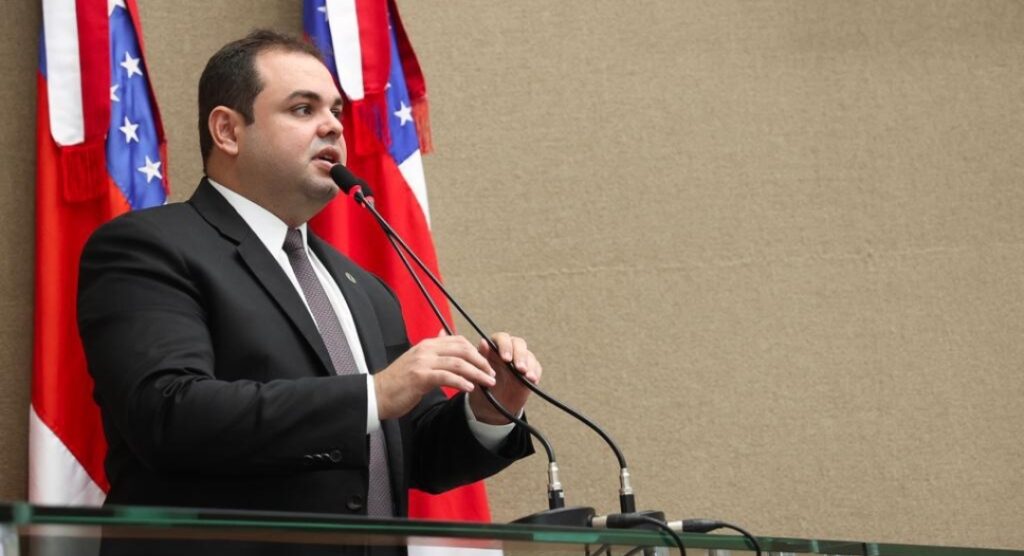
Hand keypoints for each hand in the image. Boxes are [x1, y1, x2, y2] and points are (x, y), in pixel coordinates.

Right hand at [374, 334, 495, 419]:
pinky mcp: (420, 377)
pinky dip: (461, 382)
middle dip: (481, 361)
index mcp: (427, 345)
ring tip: (488, 382)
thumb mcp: (416, 359)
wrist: (376, 394)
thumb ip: (433, 349)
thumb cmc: (398, 382)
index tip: (486, 364)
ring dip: (477, 373)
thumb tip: (444, 333)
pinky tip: (470, 388)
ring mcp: (422, 362)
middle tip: (492, 374)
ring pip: (457, 363)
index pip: (458, 341)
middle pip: (462, 350)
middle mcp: (426, 350)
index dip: (476, 351)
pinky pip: (446, 377)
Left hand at [468, 332, 541, 424]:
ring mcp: (521, 360)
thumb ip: (482, 357)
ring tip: (527, 376)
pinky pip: (536, 368)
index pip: (502, 338)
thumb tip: (483, 341)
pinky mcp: (530, 370)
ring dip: (529, 365)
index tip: (506, 359)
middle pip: (518, 343)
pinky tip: (532, 379)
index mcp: (494, 348)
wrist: (490, 405)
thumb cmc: (482, 386)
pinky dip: (535, 373)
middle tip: (519, 368)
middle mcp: (509, 350)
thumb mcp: (478, 373)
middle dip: (520, 355)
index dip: (505, 346)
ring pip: (529, 355)